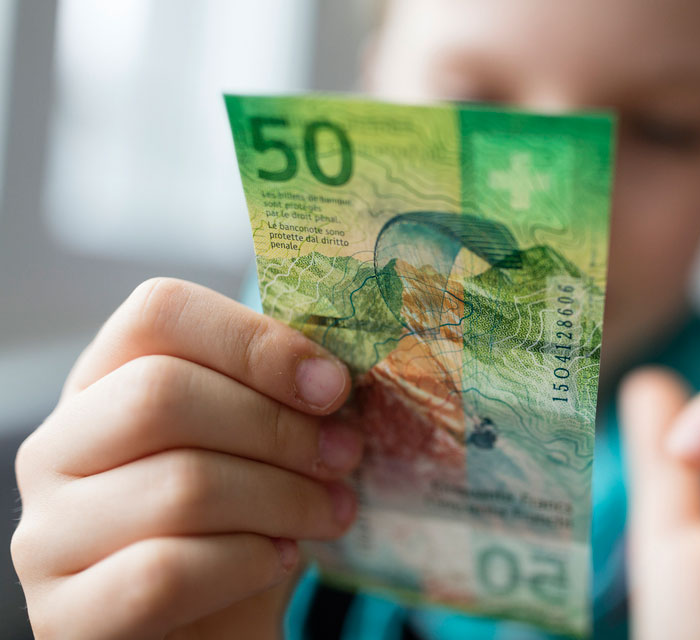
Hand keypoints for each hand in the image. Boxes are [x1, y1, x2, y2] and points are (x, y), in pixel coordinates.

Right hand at [12, 278, 362, 639]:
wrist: (212, 631)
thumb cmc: (241, 525)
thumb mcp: (262, 448)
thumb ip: (282, 398)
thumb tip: (332, 371)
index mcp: (104, 383)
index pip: (157, 313)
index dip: (255, 341)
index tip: (333, 385)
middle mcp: (56, 449)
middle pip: (161, 393)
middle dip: (279, 428)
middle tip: (343, 457)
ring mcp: (48, 535)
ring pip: (179, 486)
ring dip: (284, 499)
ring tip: (329, 512)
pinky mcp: (66, 615)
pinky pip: (166, 573)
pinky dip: (247, 563)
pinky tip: (276, 560)